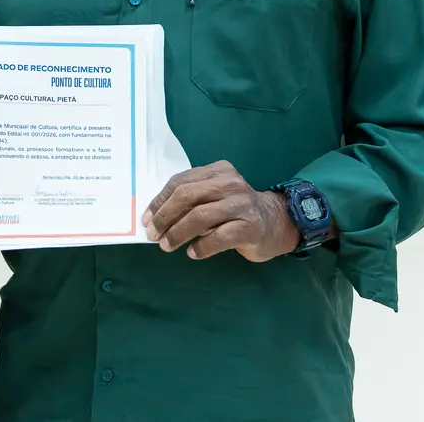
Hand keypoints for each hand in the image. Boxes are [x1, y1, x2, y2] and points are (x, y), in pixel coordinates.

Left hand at [142, 161, 299, 261]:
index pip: (181, 182)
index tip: (146, 218)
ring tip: (167, 245)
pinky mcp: (250, 227)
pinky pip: (219, 237)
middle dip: (164, 216)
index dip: (160, 201)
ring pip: (200, 216)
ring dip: (178, 233)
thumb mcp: (215, 196)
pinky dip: (201, 247)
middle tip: (153, 234)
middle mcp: (230, 183)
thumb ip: (192, 200)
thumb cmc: (236, 211)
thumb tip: (155, 217)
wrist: (276, 223)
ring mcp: (242, 204)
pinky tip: (192, 252)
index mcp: (218, 171)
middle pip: (187, 196)